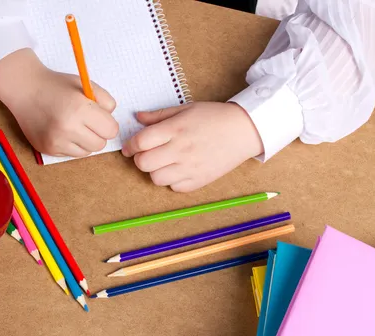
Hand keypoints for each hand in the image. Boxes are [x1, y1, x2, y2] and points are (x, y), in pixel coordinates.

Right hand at [0, 49, 118, 156]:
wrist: (24, 90)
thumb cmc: (57, 86)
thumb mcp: (85, 85)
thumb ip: (105, 101)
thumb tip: (111, 121)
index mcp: (79, 109)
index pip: (111, 130)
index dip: (108, 123)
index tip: (100, 117)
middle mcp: (67, 128)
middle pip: (100, 144)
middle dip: (98, 134)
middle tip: (88, 122)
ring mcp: (56, 141)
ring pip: (87, 152)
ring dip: (86, 141)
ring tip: (74, 126)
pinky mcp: (48, 149)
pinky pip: (72, 154)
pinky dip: (72, 145)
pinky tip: (63, 131)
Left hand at [122, 102, 263, 191]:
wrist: (244, 130)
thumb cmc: (214, 117)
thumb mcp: (186, 109)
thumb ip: (159, 115)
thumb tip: (137, 118)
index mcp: (175, 129)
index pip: (141, 142)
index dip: (130, 146)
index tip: (130, 147)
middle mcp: (181, 150)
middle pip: (144, 163)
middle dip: (140, 159)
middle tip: (147, 154)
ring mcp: (190, 168)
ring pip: (156, 179)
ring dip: (155, 171)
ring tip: (164, 163)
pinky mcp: (199, 181)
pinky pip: (174, 187)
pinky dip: (172, 181)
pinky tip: (179, 170)